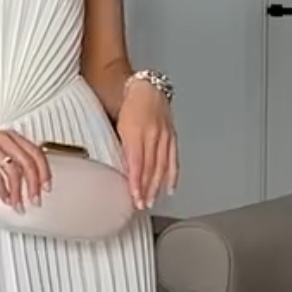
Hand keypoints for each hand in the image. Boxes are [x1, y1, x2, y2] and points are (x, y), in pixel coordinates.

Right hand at [0, 128, 50, 210]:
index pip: (37, 153)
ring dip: (19, 192)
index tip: (47, 187)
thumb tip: (27, 175)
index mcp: (11, 136)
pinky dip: (3, 191)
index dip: (45, 172)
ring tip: (19, 204)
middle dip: (35, 185)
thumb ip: (11, 156)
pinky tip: (5, 199)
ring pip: (15, 172)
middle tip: (36, 199)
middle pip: (29, 163)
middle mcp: (4, 139)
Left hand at [117, 80, 178, 210]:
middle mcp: (152, 135)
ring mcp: (164, 136)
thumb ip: (120, 147)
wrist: (146, 87)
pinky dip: (172, 175)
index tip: (134, 197)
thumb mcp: (118, 125)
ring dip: (156, 186)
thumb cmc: (129, 105)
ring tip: (151, 201)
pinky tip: (169, 188)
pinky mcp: (172, 136)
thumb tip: (119, 170)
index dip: (136, 182)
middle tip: (142, 204)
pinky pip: (173, 159)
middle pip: (150, 168)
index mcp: (135, 132)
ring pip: (162, 166)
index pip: (137, 163)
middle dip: (146, 189)